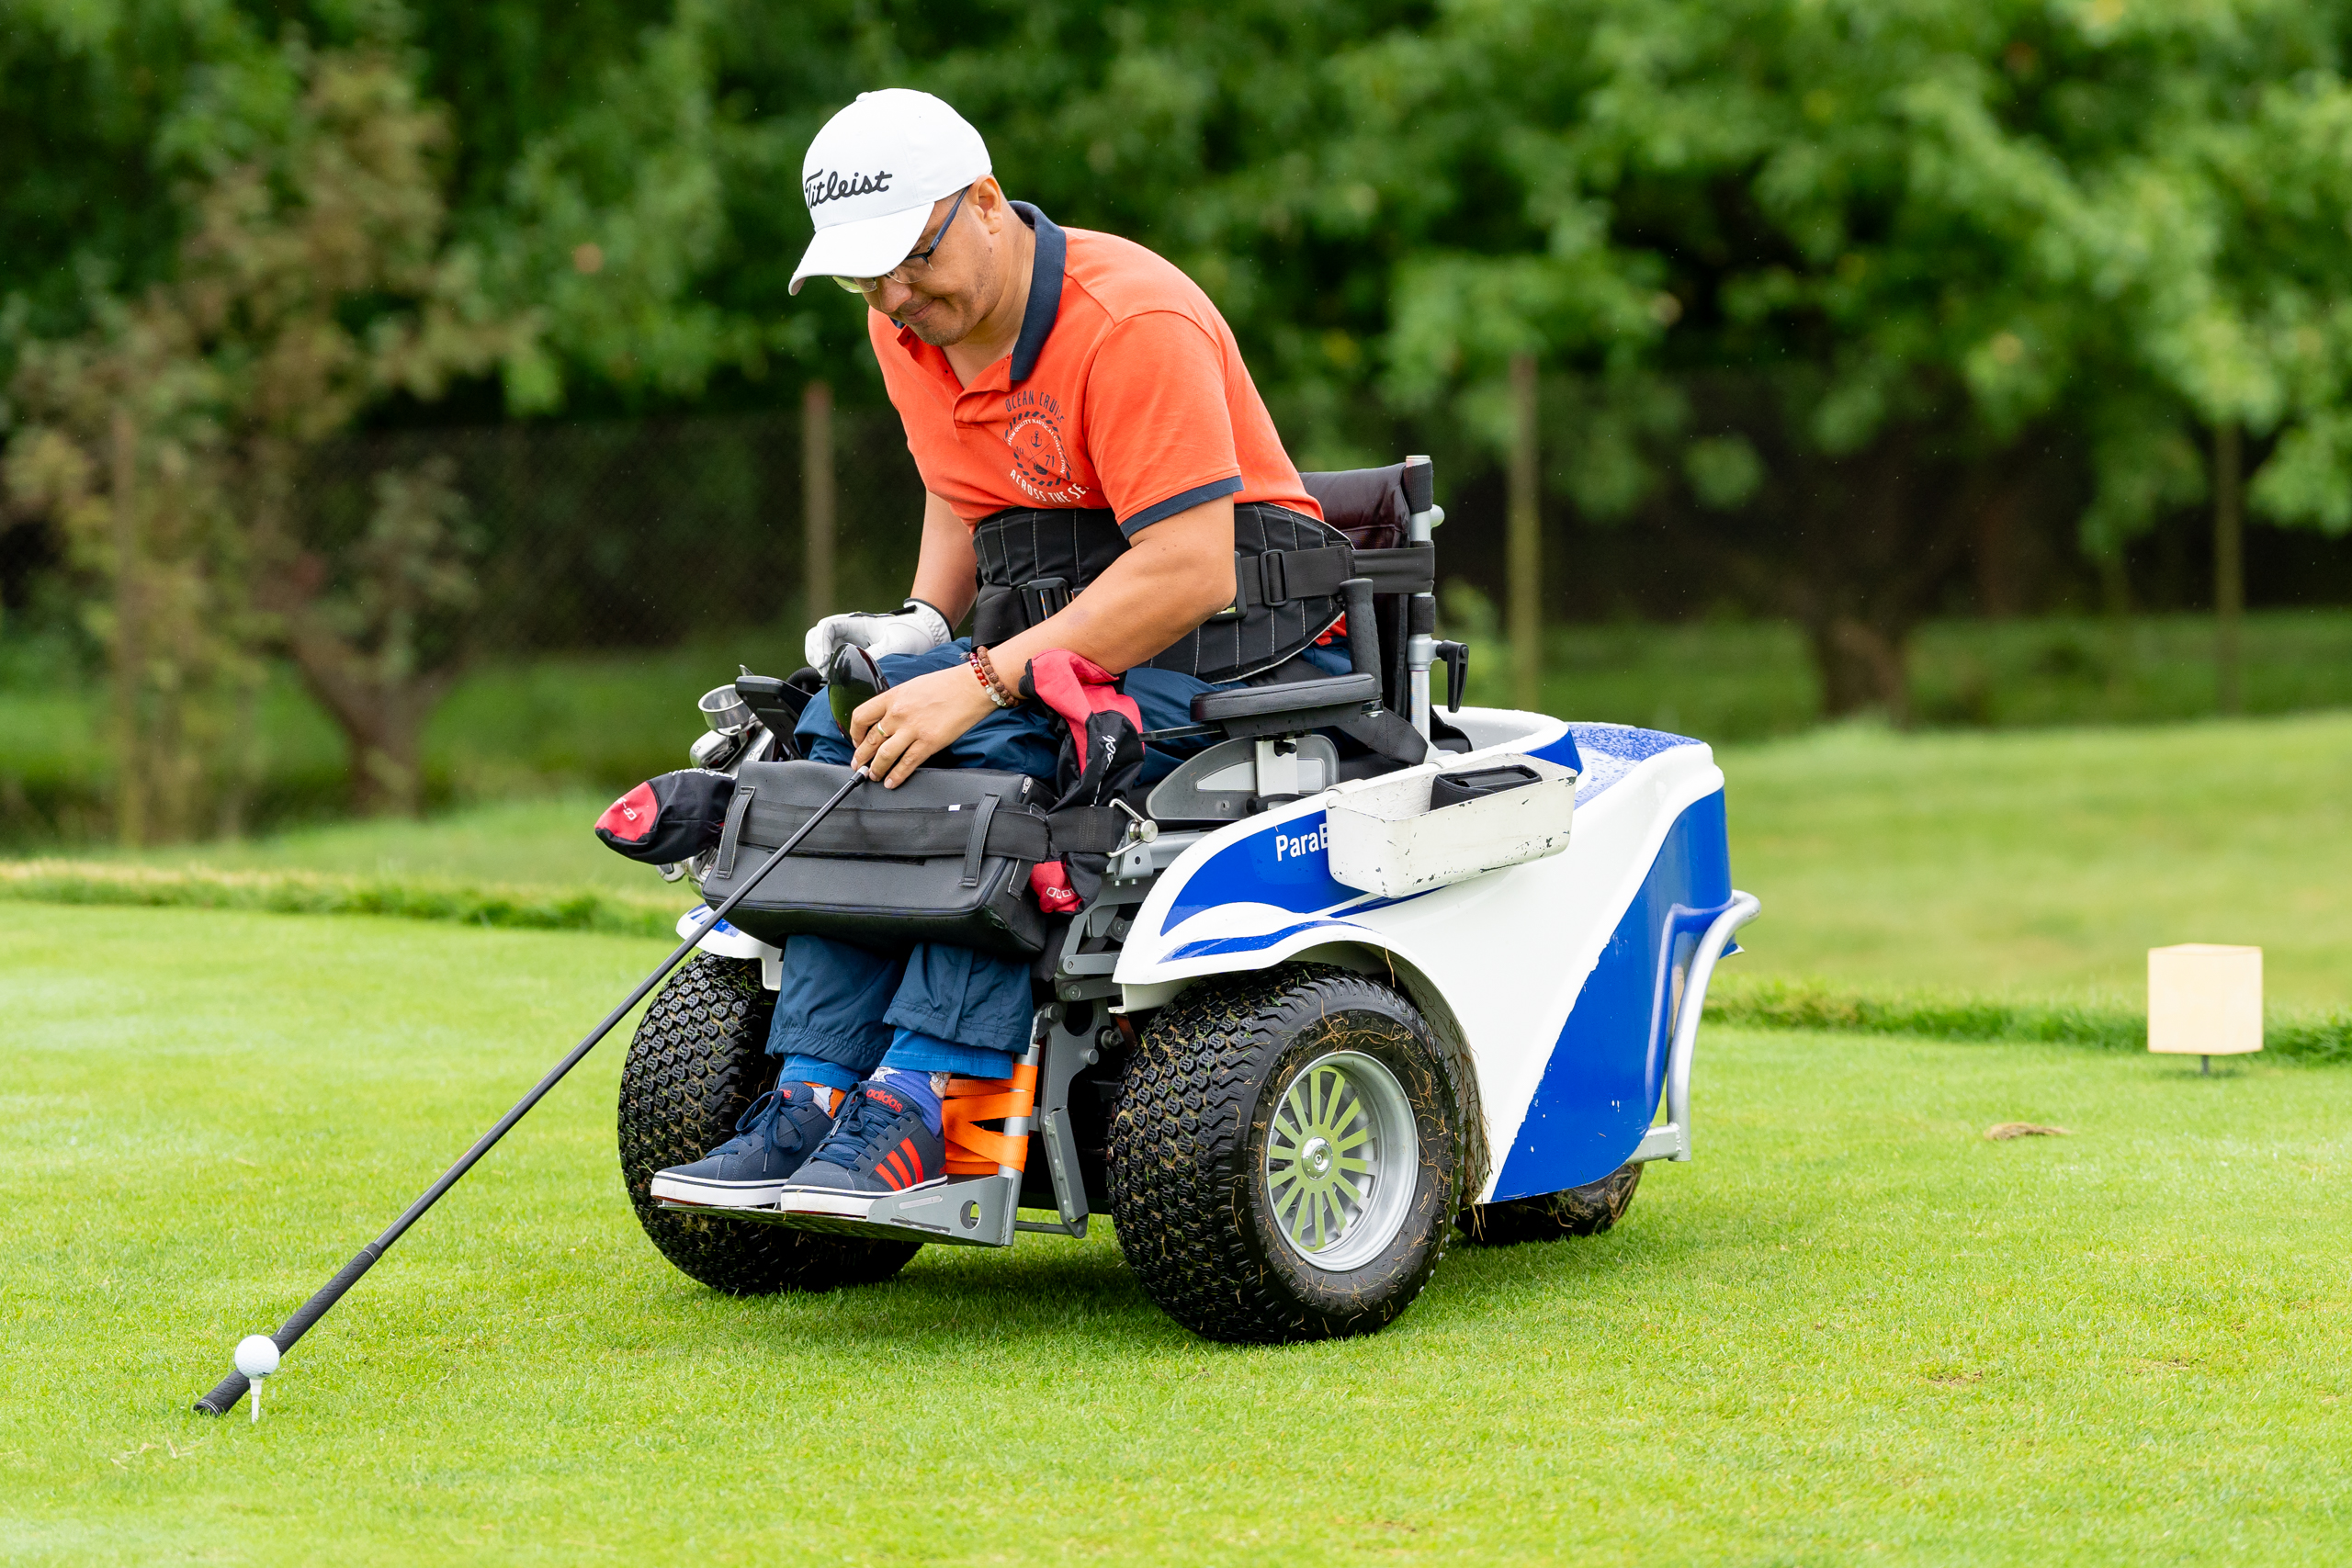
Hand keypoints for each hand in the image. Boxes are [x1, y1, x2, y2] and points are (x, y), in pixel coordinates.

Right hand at [803, 600, 950, 670]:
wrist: (926, 633)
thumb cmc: (912, 633)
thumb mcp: (895, 645)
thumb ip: (876, 656)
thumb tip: (859, 672)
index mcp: (857, 623)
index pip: (827, 627)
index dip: (820, 643)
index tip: (825, 660)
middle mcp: (849, 630)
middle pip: (817, 635)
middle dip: (814, 651)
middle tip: (823, 670)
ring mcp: (849, 640)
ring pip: (820, 645)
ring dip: (817, 658)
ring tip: (826, 675)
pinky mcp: (852, 653)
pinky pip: (832, 657)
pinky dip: (828, 666)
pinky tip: (833, 678)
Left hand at [850, 663, 997, 786]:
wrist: (972, 687)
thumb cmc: (947, 684)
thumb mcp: (913, 687)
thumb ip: (897, 703)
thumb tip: (888, 719)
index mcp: (892, 697)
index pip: (860, 717)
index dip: (854, 733)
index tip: (857, 740)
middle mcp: (898, 713)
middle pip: (870, 740)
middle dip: (862, 757)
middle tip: (860, 765)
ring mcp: (913, 729)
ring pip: (884, 755)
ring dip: (876, 769)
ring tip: (874, 775)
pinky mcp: (929, 743)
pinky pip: (906, 764)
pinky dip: (896, 776)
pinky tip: (892, 781)